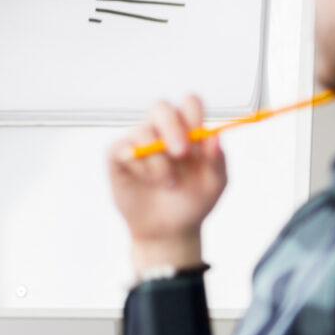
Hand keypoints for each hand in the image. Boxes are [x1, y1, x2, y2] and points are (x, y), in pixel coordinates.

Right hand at [108, 95, 226, 272]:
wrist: (168, 231)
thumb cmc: (193, 202)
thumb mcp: (213, 184)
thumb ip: (217, 160)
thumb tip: (216, 137)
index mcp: (188, 130)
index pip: (189, 103)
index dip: (193, 115)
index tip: (199, 139)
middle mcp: (161, 130)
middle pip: (161, 106)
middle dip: (172, 127)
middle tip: (182, 153)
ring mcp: (138, 140)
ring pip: (143, 131)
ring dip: (160, 161)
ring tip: (169, 184)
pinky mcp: (117, 154)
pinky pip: (123, 147)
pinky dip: (139, 166)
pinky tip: (147, 181)